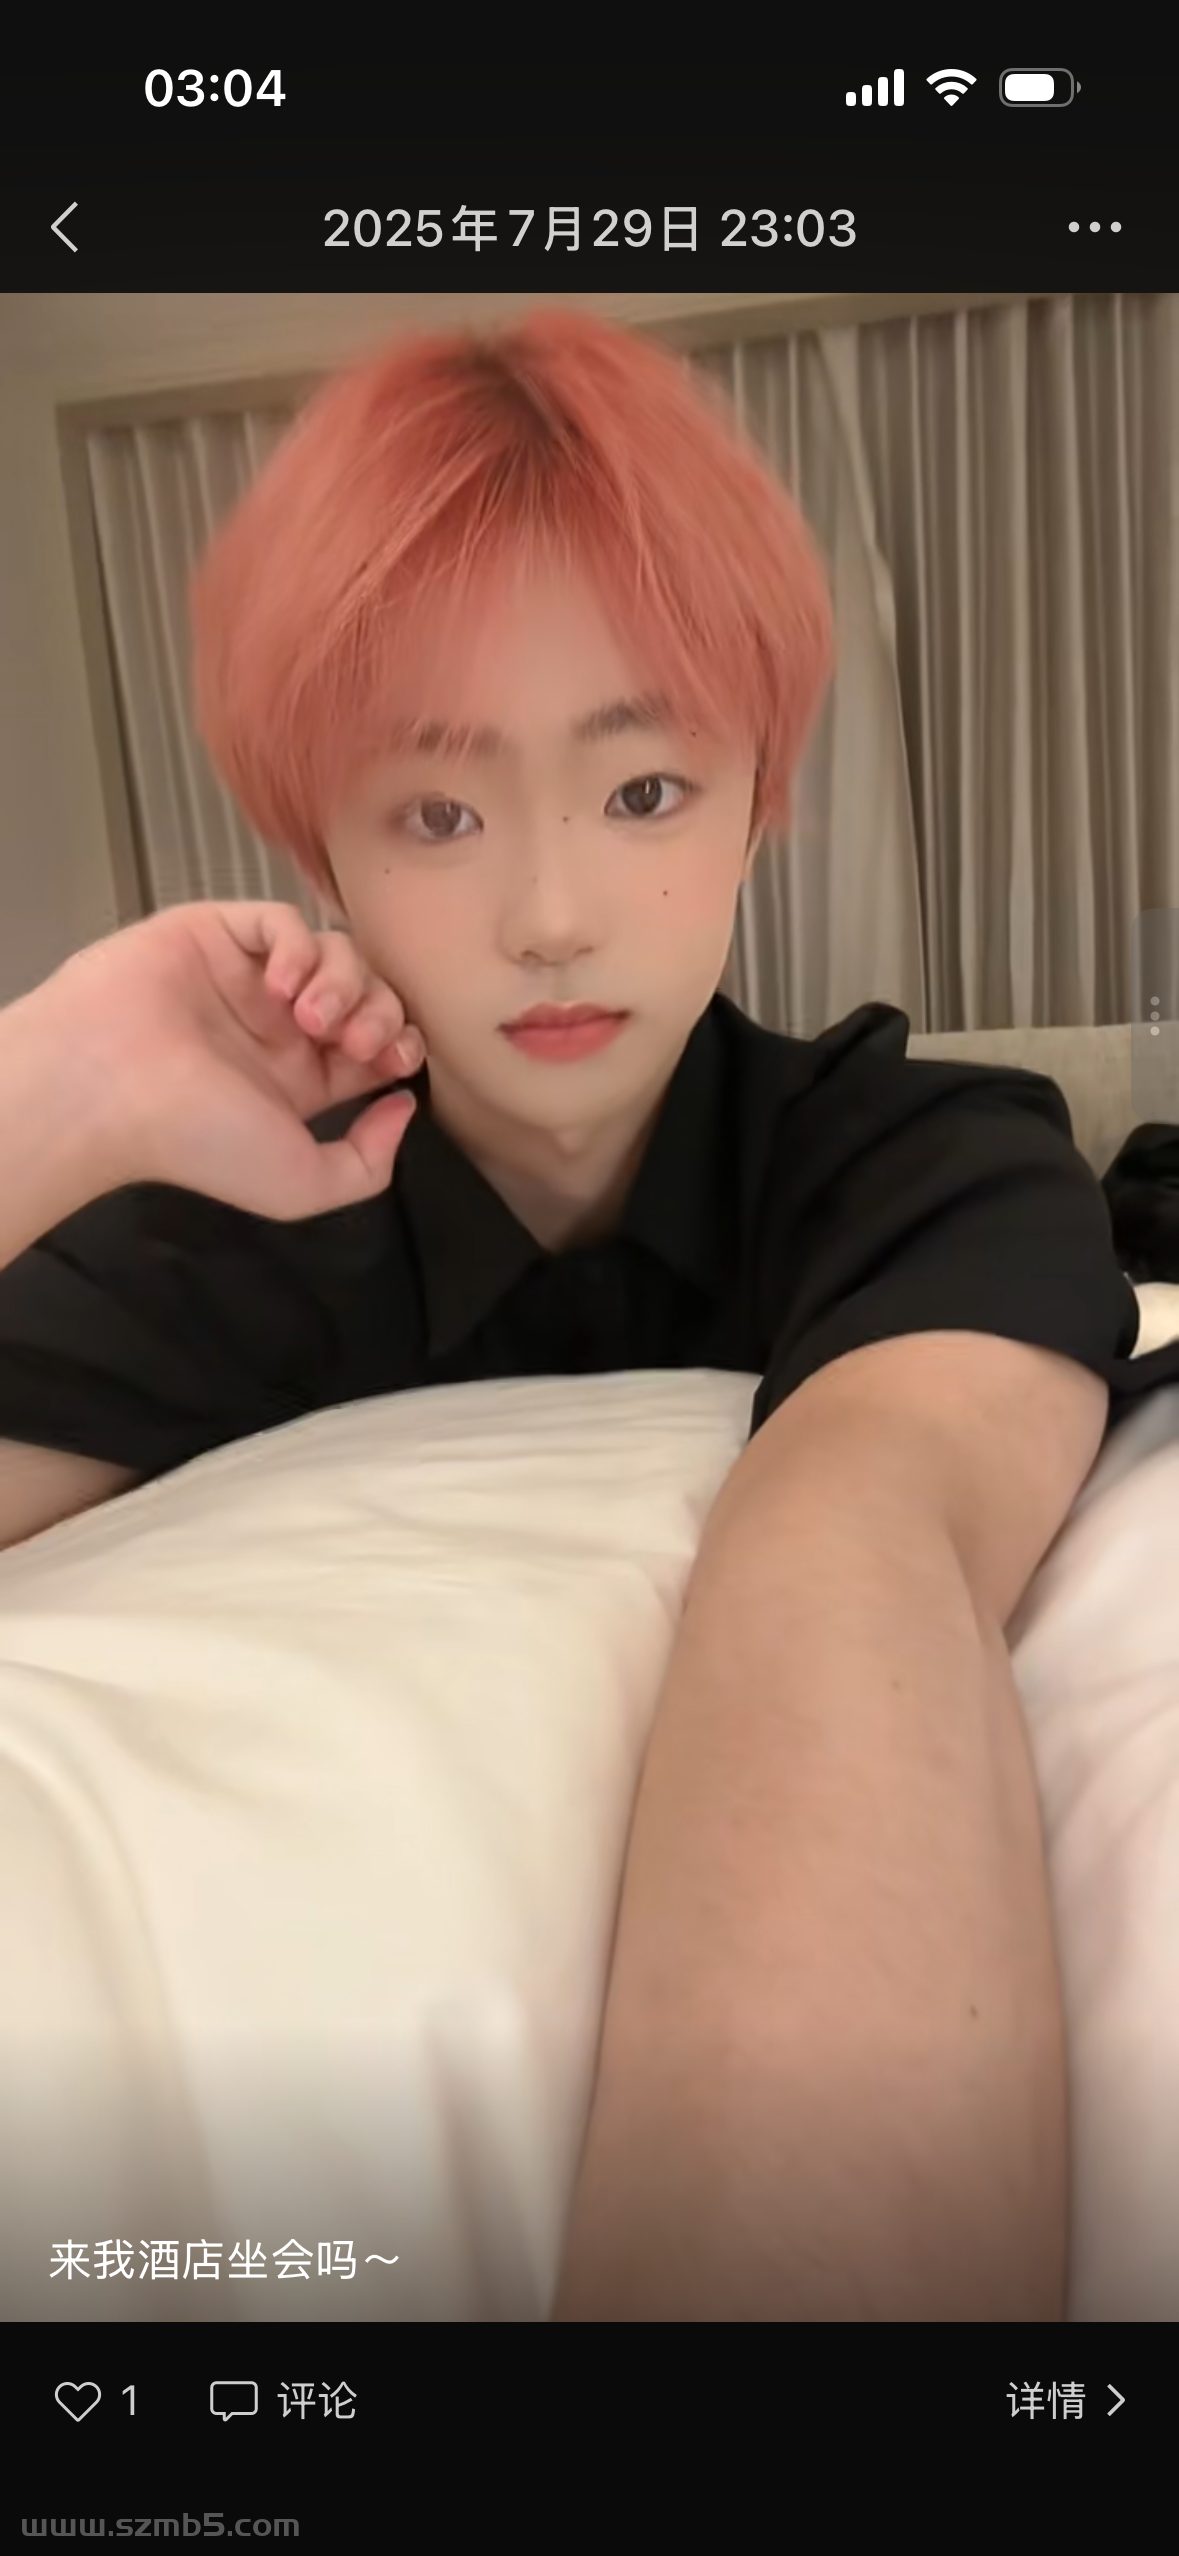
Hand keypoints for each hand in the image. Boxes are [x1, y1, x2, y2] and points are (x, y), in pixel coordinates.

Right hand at [42, 900, 426, 1219]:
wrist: (110, 1089)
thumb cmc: (196, 1141)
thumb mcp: (299, 1185)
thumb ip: (366, 1162)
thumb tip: (403, 1106)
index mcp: (299, 1080)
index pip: (376, 1045)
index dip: (399, 1043)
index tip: (393, 1059)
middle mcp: (278, 1027)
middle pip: (367, 994)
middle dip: (380, 1011)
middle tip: (351, 1039)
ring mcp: (248, 977)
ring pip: (336, 952)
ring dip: (343, 982)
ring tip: (308, 1017)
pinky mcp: (219, 934)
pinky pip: (282, 921)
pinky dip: (298, 947)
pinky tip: (280, 984)